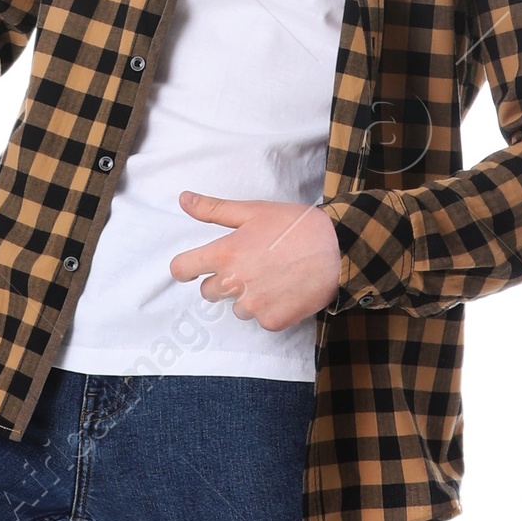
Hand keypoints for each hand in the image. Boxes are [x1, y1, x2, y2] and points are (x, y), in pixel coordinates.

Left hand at [169, 191, 340, 329]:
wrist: (339, 249)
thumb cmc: (296, 226)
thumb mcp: (254, 211)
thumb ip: (214, 209)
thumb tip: (184, 199)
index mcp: (224, 254)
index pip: (182, 269)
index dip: (185, 268)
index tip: (192, 269)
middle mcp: (233, 283)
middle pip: (209, 292)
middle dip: (222, 281)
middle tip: (250, 266)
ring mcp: (253, 306)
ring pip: (237, 307)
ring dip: (249, 296)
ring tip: (274, 277)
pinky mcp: (272, 321)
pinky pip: (261, 319)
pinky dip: (272, 308)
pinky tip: (287, 291)